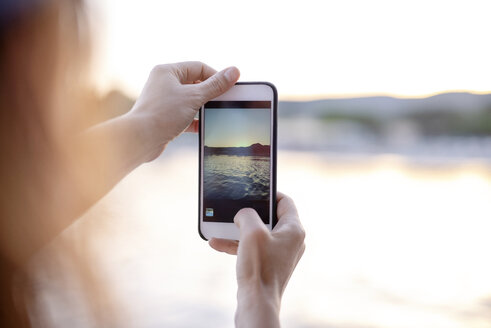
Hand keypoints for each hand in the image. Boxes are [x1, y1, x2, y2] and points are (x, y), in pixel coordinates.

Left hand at [128, 61, 239, 160]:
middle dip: (210, 93)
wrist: (141, 139)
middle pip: (195, 83)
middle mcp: (163, 83)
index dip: (216, 76)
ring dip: (202, 107)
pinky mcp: (164, 117)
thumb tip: (234, 71)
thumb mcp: (194, 97)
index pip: (199, 67)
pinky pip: (184, 115)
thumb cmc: (163, 114)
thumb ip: (215, 85)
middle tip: (224, 101)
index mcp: (168, 71)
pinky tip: (203, 126)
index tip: (229, 87)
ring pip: (190, 100)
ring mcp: (163, 101)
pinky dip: (194, 120)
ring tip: (213, 114)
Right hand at [209, 193, 305, 327]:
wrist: (257, 303)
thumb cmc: (259, 268)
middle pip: (270, 217)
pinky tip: (217, 243)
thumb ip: (247, 214)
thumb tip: (243, 214)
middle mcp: (290, 240)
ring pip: (258, 233)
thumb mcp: (251, 231)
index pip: (285, 201)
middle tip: (236, 208)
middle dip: (248, 214)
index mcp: (294, 229)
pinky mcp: (269, 264)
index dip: (269, 193)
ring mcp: (280, 253)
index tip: (254, 190)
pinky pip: (253, 248)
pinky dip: (237, 244)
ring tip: (219, 227)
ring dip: (238, 230)